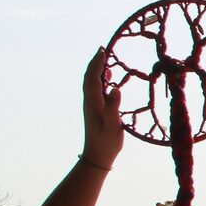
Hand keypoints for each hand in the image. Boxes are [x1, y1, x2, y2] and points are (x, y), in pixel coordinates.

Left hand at [82, 48, 124, 168]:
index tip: (103, 51)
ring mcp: (92, 105)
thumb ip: (113, 107)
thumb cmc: (106, 141)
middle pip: (89, 77)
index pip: (93, 78)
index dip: (97, 64)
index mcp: (93, 102)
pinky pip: (96, 89)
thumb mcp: (112, 125)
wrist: (97, 155)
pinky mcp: (96, 109)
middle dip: (95, 63)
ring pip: (92, 82)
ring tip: (104, 59)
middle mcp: (90, 101)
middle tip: (103, 49)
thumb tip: (115, 88)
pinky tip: (108, 79)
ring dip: (97, 69)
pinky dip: (101, 79)